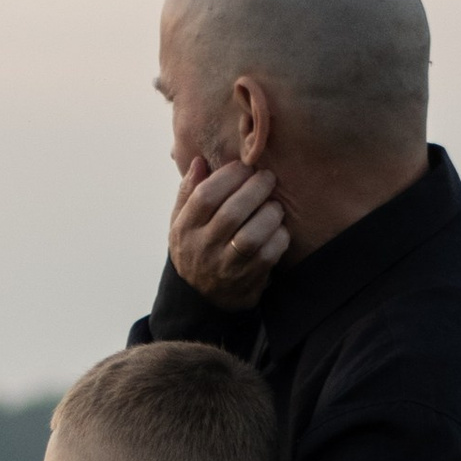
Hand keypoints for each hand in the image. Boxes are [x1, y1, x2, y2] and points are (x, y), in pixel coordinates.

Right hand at [168, 157, 289, 309]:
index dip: (228, 176)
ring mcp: (224, 267)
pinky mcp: (247, 281)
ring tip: (274, 205)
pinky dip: (279, 238)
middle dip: (255, 189)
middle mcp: (202, 248)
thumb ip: (189, 192)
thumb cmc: (196, 248)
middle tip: (267, 178)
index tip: (243, 167)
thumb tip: (199, 161)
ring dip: (269, 214)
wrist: (202, 299)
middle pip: (232, 213)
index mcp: (184, 229)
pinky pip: (268, 255)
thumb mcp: (181, 222)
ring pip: (251, 236)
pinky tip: (279, 229)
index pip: (204, 196)